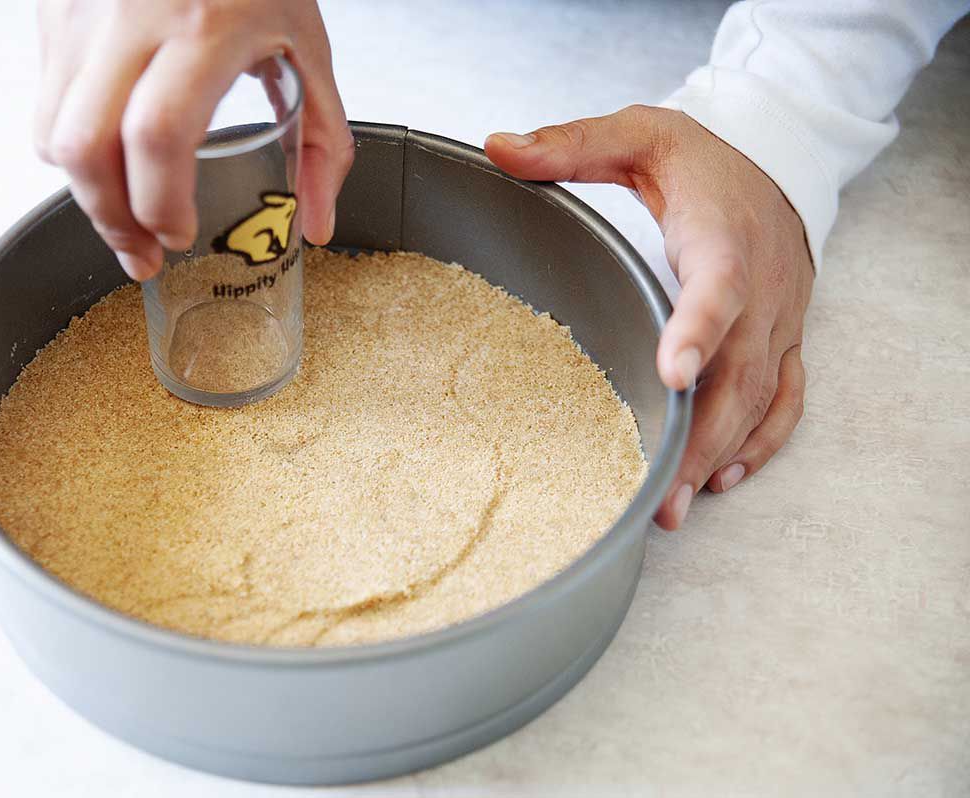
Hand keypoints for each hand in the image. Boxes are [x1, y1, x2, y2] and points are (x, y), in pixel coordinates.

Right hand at [34, 0, 353, 279]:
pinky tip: (111, 157)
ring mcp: (81, 11)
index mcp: (202, 25)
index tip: (179, 236)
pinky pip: (48, 102)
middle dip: (109, 218)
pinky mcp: (54, 11)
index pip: (157, 135)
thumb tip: (317, 225)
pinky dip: (73, 147)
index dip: (158, 203)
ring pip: (53, 131)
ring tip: (125, 216)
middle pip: (85, 145)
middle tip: (141, 253)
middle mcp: (128, 15)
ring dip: (86, 190)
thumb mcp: (307, 47)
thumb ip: (324, 141)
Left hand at [486, 106, 813, 529]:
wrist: (782, 157)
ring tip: (676, 508)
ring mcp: (778, 319)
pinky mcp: (786, 338)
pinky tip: (721, 477)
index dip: (697, 331)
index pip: (716, 289)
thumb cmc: (701, 158)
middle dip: (699, 436)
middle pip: (739, 372)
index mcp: (720, 237)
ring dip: (720, 454)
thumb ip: (569, 145)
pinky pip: (786, 400)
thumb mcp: (636, 135)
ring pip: (760, 398)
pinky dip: (761, 442)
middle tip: (659, 495)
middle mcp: (759, 288)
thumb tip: (497, 146)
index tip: (672, 375)